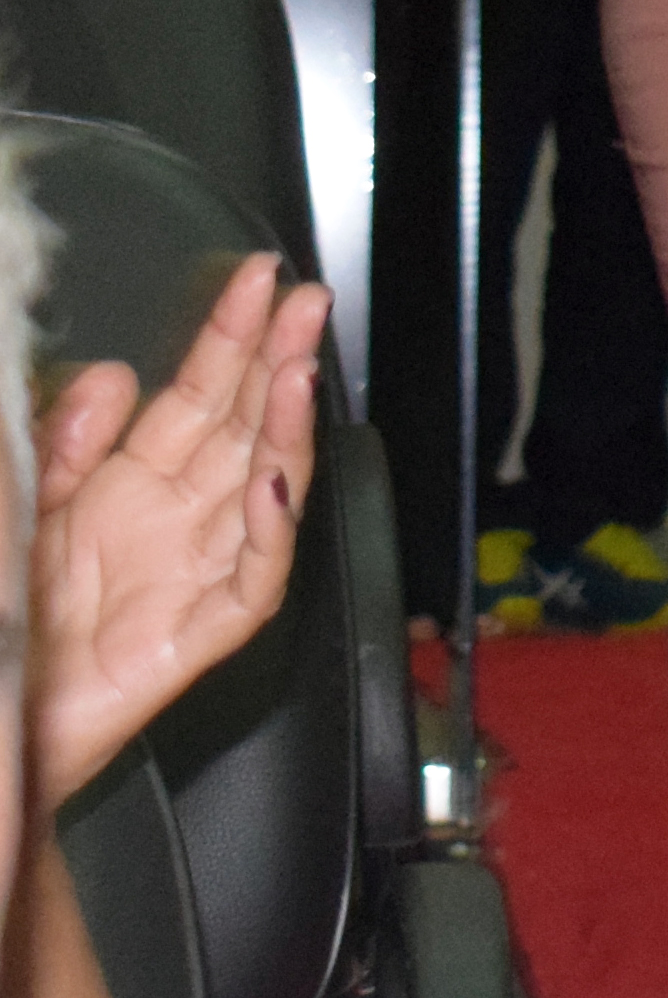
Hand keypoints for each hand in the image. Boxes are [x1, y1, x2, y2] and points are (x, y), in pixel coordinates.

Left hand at [28, 253, 325, 813]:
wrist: (4, 718)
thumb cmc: (16, 618)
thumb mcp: (30, 505)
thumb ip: (65, 441)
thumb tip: (114, 375)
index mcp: (136, 480)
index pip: (199, 391)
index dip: (231, 334)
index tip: (259, 279)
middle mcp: (177, 517)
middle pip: (242, 426)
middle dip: (279, 359)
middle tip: (307, 303)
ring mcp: (194, 573)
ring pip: (262, 490)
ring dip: (285, 430)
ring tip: (297, 372)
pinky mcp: (196, 636)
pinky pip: (249, 584)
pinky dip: (267, 536)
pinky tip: (270, 486)